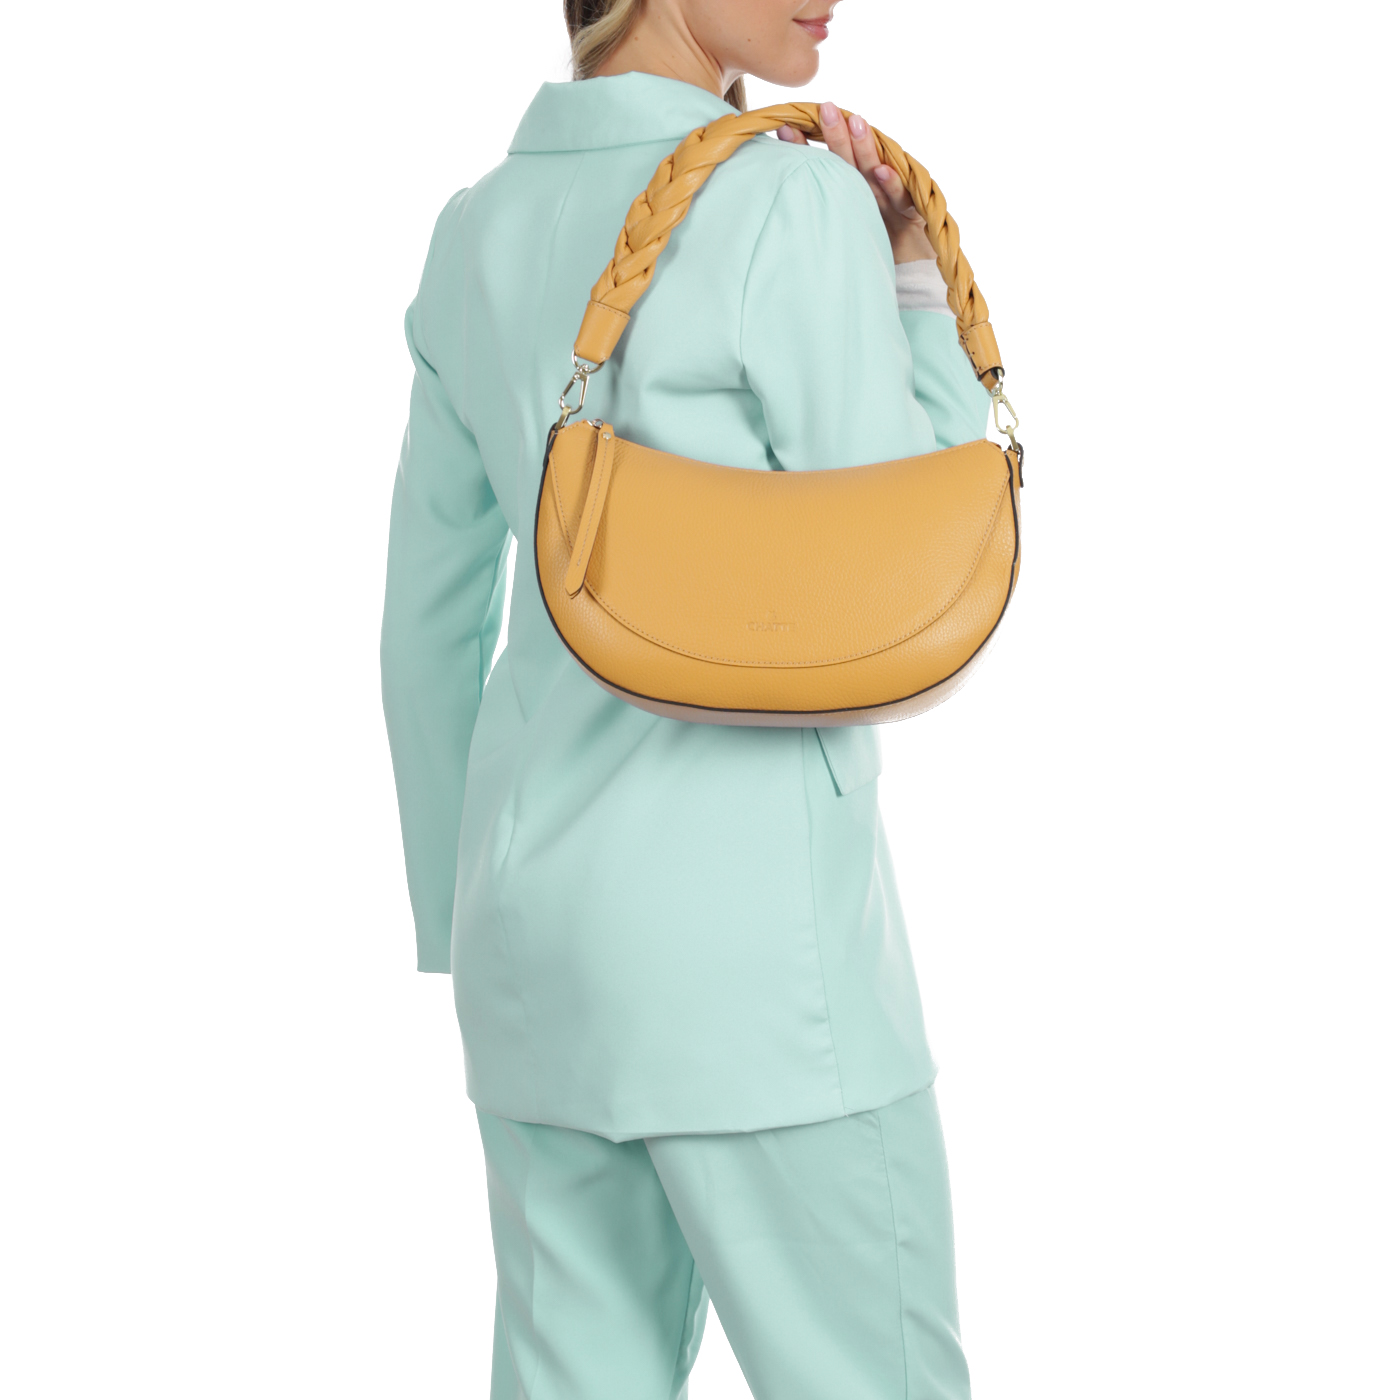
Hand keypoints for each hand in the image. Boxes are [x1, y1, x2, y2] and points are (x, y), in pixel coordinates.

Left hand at [778, 103, 936, 265]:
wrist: (913, 272)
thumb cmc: (870, 249)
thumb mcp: (839, 230)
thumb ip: (819, 212)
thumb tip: (779, 199)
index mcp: (852, 190)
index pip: (828, 164)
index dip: (807, 147)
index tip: (786, 129)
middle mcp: (870, 190)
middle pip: (851, 160)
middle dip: (838, 134)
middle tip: (825, 108)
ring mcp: (891, 200)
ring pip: (875, 171)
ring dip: (866, 147)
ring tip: (855, 122)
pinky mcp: (911, 215)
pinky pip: (901, 199)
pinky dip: (892, 184)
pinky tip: (881, 171)